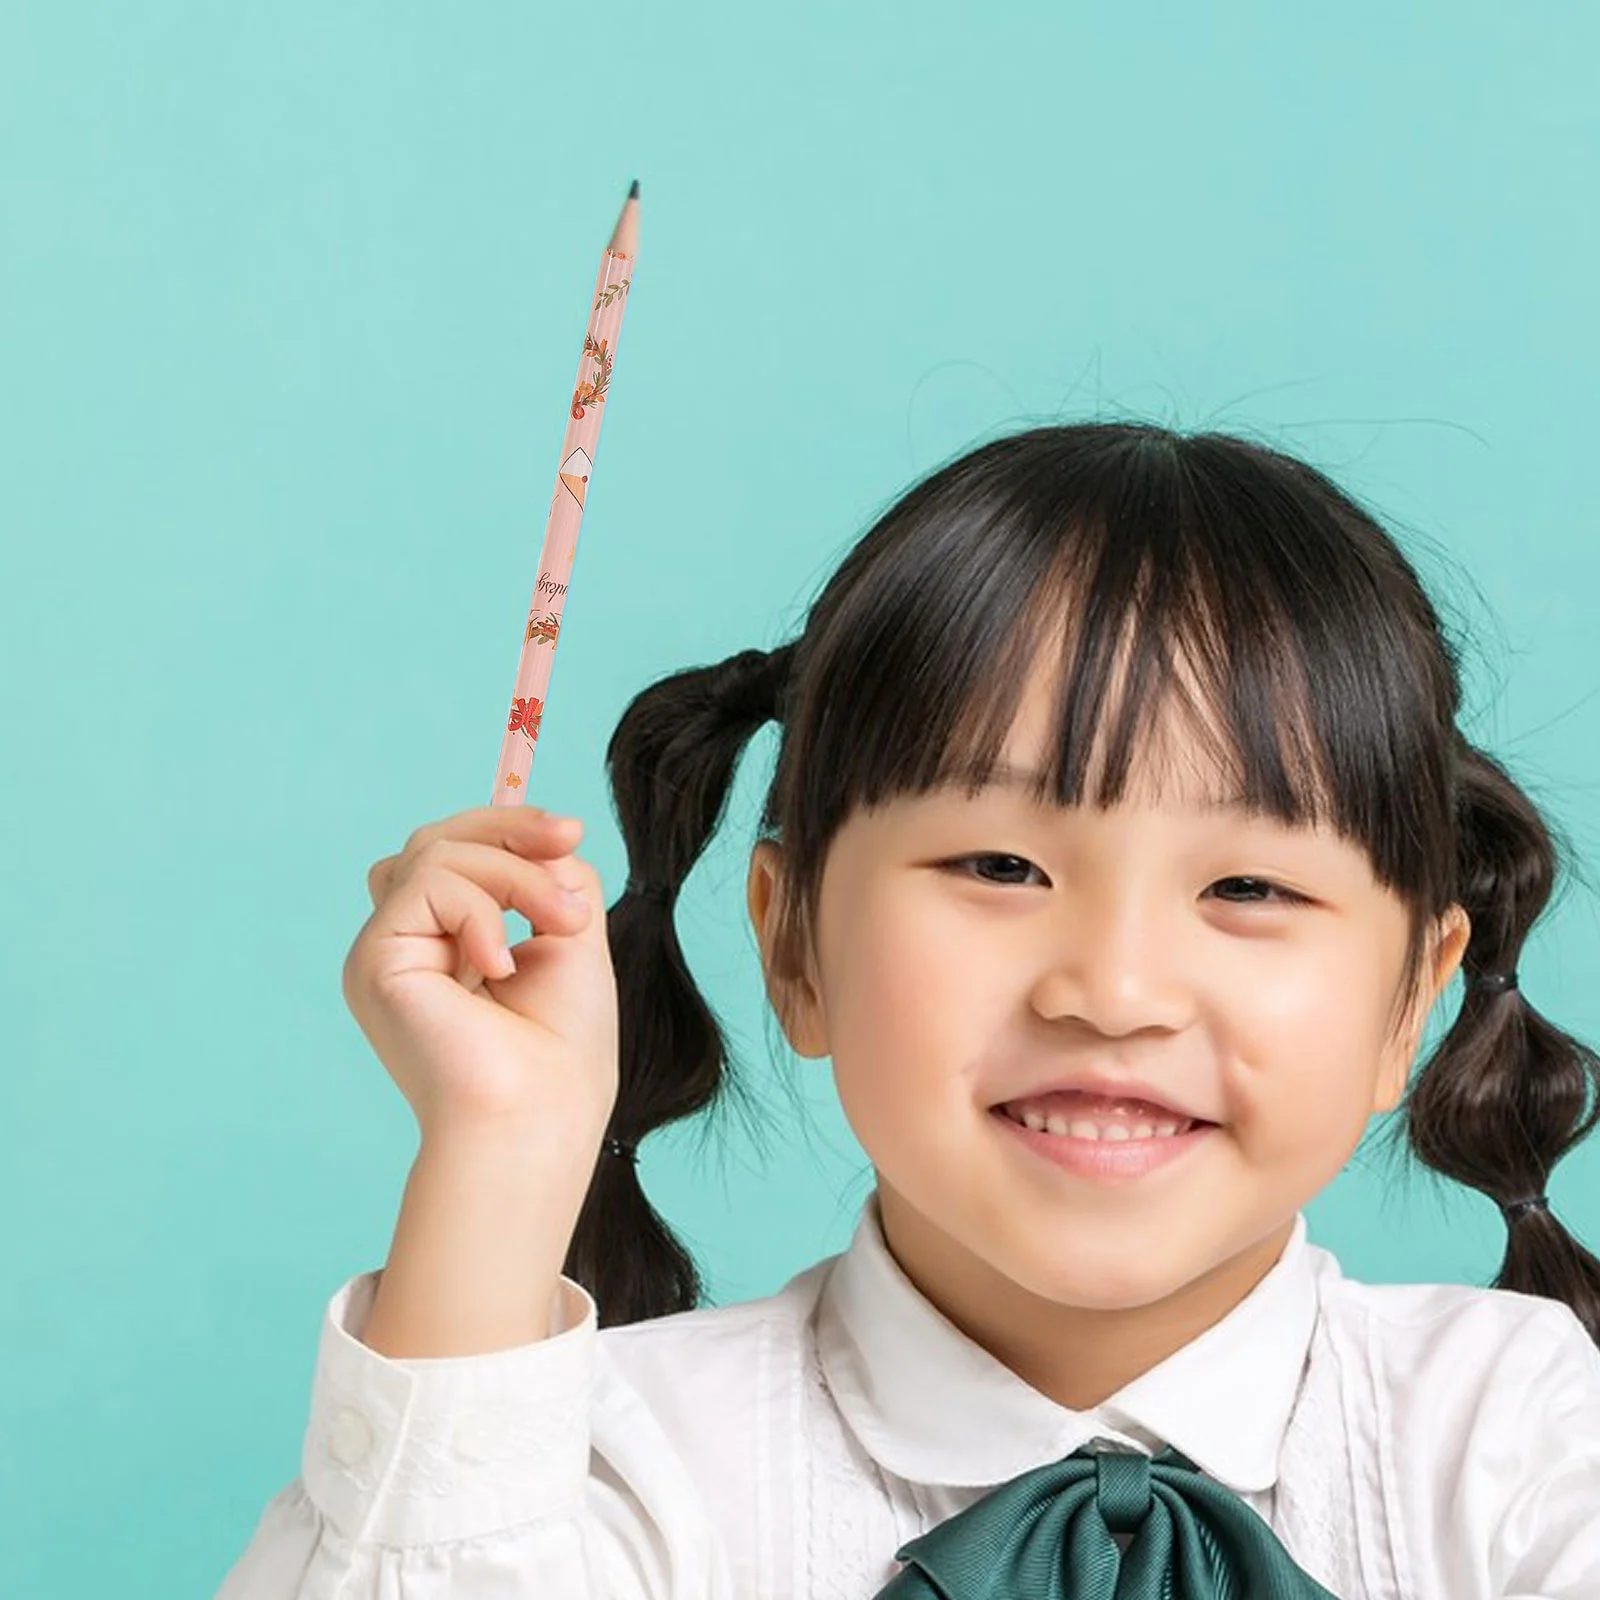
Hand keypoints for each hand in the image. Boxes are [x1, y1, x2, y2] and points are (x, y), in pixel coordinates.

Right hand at [341, 804, 618, 1148]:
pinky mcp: (374, 960)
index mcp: (448, 945)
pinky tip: (502, 966)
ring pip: (436, 852)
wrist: (540, 1113)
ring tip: (559, 925)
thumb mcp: (569, 936)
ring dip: (514, 876)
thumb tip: (541, 836)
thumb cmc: (562, 1048)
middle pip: (436, 840)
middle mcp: (407, 946)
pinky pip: (427, 883)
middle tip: (567, 841)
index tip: (570, 832)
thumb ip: (549, 875)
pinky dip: (482, 909)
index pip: (454, 854)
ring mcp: (384, 952)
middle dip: (509, 831)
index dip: (508, 829)